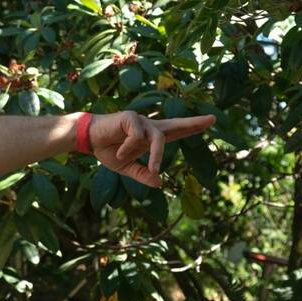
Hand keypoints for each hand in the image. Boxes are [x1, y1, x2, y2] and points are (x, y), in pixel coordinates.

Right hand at [90, 112, 215, 186]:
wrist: (88, 140)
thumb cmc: (108, 150)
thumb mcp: (126, 168)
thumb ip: (142, 174)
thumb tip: (159, 183)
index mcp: (151, 137)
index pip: (176, 131)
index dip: (192, 126)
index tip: (210, 121)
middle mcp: (150, 126)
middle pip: (176, 124)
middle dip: (194, 122)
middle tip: (212, 120)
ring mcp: (141, 121)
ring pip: (158, 138)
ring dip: (156, 156)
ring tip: (152, 169)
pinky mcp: (131, 117)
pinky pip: (137, 137)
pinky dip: (129, 149)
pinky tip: (120, 153)